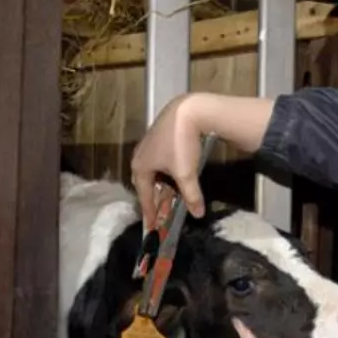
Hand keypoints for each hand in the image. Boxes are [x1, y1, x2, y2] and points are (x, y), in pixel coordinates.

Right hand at [130, 94, 206, 227]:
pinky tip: (173, 175)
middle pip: (144, 182)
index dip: (149, 211)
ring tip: (166, 195)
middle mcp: (140, 155)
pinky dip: (164, 172)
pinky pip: (158, 161)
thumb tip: (198, 214)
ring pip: (152, 171)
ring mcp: (149, 144)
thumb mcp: (187, 174)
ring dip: (158, 184)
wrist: (189, 111)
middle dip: (151, 197)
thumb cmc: (182, 144)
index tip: (151, 226)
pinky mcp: (159, 135)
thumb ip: (191, 196)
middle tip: (157, 212)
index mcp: (140, 166)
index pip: (143, 195)